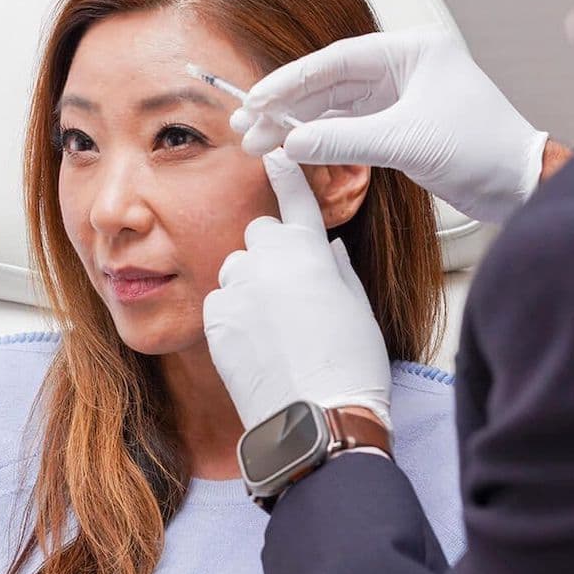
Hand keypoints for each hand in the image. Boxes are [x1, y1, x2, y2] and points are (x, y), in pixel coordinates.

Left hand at [203, 150, 391, 431]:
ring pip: (236, 269)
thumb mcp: (358, 309)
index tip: (274, 154)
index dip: (286, 175)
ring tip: (275, 328)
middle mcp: (268, 260)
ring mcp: (237, 288)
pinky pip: (221, 302)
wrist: (315, 419)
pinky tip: (257, 345)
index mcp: (310, 251)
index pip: (295, 200)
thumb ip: (338, 270)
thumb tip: (327, 249)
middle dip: (272, 253)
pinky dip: (234, 315)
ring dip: (250, 285)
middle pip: (261, 236)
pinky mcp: (215, 318)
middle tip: (291, 294)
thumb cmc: (350, 366)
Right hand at [231, 31, 548, 224]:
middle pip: (331, 82)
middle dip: (287, 106)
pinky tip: (291, 150)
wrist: (521, 186)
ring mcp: (401, 97)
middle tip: (246, 126)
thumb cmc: (482, 150)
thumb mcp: (407, 143)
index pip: (337, 59)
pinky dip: (320, 140)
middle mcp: (405, 67)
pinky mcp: (401, 126)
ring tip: (258, 143)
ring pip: (336, 107)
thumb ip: (344, 140)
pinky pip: (349, 128)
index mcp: (414, 51)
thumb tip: (290, 144)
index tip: (257, 100)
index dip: (291, 80)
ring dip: (298, 126)